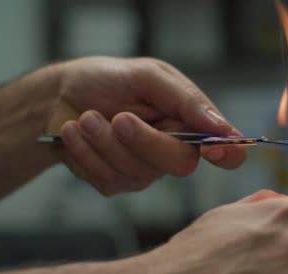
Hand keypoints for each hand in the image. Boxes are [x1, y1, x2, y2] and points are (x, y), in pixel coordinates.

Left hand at [45, 56, 246, 195]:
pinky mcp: (116, 183)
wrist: (59, 95)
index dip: (228, 155)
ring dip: (104, 141)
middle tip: (118, 118)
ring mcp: (146, 171)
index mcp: (191, 123)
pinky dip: (86, 153)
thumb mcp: (148, 75)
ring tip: (86, 117)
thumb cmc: (109, 79)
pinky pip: (108, 180)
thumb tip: (223, 128)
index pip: (227, 152)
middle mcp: (174, 150)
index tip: (212, 150)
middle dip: (145, 141)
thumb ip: (186, 99)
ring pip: (138, 173)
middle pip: (180, 164)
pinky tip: (75, 133)